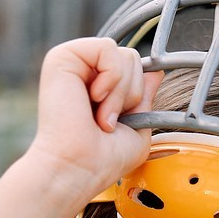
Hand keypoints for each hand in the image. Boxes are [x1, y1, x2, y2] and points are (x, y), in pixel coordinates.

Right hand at [24, 37, 161, 215]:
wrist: (79, 169)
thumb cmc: (103, 159)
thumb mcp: (137, 128)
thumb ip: (145, 97)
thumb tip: (156, 70)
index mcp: (96, 86)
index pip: (135, 69)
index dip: (138, 95)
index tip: (121, 123)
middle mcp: (83, 72)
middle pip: (133, 58)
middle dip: (132, 94)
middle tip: (108, 122)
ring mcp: (72, 63)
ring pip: (124, 54)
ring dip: (121, 92)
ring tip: (101, 117)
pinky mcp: (62, 57)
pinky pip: (108, 48)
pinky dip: (112, 78)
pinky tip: (94, 99)